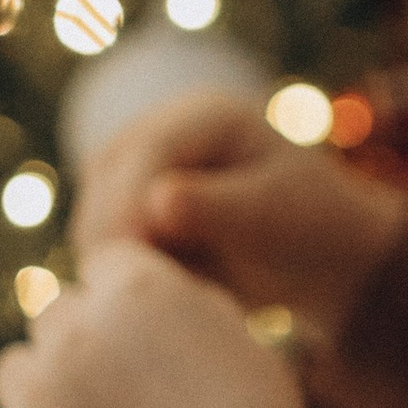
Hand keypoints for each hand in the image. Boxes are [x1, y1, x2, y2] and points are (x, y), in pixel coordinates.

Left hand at [0, 241, 306, 407]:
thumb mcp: (241, 341)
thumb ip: (188, 304)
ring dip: (45, 393)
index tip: (146, 340)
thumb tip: (154, 295)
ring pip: (16, 372)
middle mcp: (75, 327)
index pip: (105, 266)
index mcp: (135, 287)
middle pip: (56, 315)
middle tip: (125, 396)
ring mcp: (37, 392)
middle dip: (84, 344)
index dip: (127, 303)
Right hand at [73, 89, 407, 342]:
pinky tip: (169, 289)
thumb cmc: (310, 228)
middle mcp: (163, 130)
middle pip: (107, 177)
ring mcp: (139, 170)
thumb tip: (158, 201)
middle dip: (117, 234)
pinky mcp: (126, 209)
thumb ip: (217, 208)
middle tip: (142, 292)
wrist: (314, 259)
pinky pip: (102, 244)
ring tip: (175, 290)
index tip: (131, 254)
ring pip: (93, 213)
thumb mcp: (275, 216)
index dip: (130, 200)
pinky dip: (125, 271)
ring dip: (120, 257)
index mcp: (207, 115)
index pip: (147, 149)